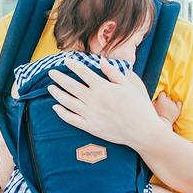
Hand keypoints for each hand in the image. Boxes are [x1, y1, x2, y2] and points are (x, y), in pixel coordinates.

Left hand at [46, 57, 165, 149]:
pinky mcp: (89, 127)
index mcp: (102, 87)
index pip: (82, 72)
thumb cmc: (139, 106)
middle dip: (59, 77)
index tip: (66, 60)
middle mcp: (93, 100)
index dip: (73, 65)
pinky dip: (61, 113)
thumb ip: (114, 72)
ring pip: (67, 102)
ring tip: (50, 87)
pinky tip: (55, 107)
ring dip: (57, 93)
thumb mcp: (130, 84)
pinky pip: (71, 119)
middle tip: (50, 72)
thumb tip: (100, 61)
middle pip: (70, 85)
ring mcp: (89, 114)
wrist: (143, 132)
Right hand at [153, 92, 181, 127]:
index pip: (162, 93)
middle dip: (165, 100)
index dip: (161, 96)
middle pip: (168, 97)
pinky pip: (179, 103)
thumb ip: (155, 100)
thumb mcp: (152, 106)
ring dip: (170, 103)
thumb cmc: (155, 115)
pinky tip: (175, 106)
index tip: (160, 100)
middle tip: (163, 105)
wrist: (162, 124)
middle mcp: (168, 101)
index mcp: (161, 99)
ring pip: (172, 100)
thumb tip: (157, 96)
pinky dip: (177, 103)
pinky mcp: (178, 110)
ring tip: (167, 108)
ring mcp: (174, 105)